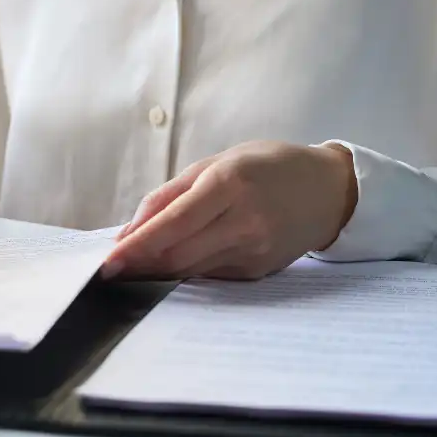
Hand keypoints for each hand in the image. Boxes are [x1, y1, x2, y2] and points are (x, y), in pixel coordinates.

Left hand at [103, 141, 357, 280]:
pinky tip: (173, 262)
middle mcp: (244, 221)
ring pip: (190, 270)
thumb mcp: (218, 162)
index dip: (136, 246)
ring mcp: (254, 251)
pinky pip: (210, 274)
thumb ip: (170, 195)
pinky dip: (186, 269)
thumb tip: (130, 231)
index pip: (172, 224)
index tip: (108, 261)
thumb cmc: (268, 167)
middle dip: (140, 264)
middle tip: (112, 267)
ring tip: (133, 265)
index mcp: (230, 184)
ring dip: (157, 270)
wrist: (329, 191)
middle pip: (177, 255)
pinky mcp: (259, 272)